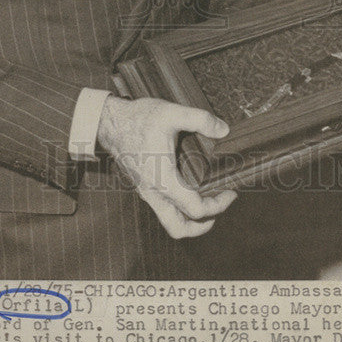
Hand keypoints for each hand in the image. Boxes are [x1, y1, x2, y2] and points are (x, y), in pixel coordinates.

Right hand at [97, 96, 236, 238]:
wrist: (111, 122)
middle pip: (178, 228)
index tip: (230, 193)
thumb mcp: (171, 113)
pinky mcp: (145, 186)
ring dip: (190, 219)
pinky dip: (180, 208)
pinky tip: (191, 188)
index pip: (194, 209)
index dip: (218, 205)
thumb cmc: (138, 119)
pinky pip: (163, 208)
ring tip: (208, 202)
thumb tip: (223, 129)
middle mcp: (154, 192)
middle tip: (220, 205)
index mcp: (163, 180)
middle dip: (203, 225)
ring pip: (169, 221)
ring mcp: (147, 191)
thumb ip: (200, 119)